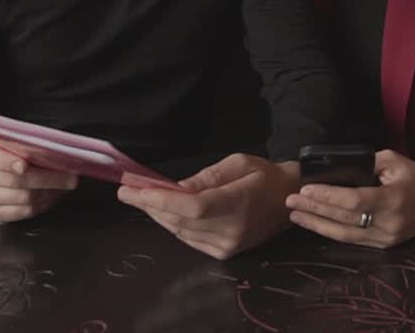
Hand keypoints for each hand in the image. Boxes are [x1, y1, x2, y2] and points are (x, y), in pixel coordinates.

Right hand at [0, 138, 77, 223]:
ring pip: (21, 197)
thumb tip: (54, 149)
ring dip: (48, 192)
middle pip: (13, 180)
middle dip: (46, 179)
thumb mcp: (26, 143)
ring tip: (63, 186)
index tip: (25, 165)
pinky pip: (19, 212)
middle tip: (70, 178)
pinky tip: (50, 197)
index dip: (8, 162)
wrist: (9, 172)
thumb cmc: (22, 154)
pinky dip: (40, 206)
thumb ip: (34, 145)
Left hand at [117, 153, 295, 259]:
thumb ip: (206, 177)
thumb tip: (175, 188)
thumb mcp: (238, 163)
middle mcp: (232, 230)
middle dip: (149, 205)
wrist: (288, 198)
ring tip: (138, 198)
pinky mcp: (225, 253)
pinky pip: (189, 239)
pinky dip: (173, 225)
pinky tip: (162, 212)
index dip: (160, 200)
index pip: (192, 206)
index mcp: (238, 202)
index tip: (133, 190)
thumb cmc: (264, 175)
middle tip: (126, 190)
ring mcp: (228, 245)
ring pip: (180, 231)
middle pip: (180, 220)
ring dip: (157, 215)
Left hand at [285, 149, 414, 247]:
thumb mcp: (393, 160)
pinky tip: (316, 224)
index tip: (304, 190)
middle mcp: (389, 222)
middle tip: (290, 202)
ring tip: (296, 216)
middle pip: (344, 219)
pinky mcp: (385, 245)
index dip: (327, 197)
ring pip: (345, 235)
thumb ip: (365, 163)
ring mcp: (387, 237)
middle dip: (314, 211)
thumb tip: (336, 169)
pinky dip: (332, 232)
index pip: (353, 201)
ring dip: (317, 225)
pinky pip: (353, 240)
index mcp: (393, 199)